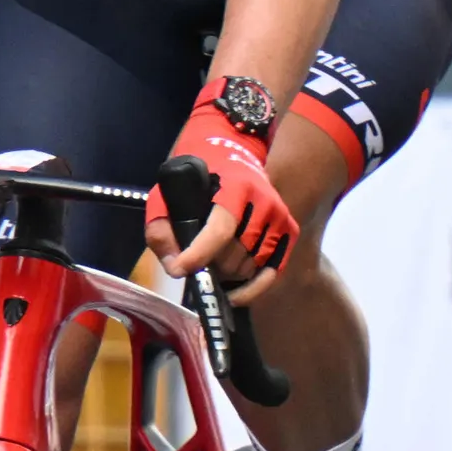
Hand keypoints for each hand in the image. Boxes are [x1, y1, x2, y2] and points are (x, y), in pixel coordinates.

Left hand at [147, 91, 298, 292]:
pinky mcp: (290, 232)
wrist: (234, 157)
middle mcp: (264, 203)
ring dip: (228, 274)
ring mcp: (281, 218)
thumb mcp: (168, 196)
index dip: (199, 254)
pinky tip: (234, 293)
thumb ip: (161, 229)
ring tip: (214, 264)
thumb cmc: (198, 182)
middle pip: (234, 254)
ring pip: (250, 266)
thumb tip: (174, 266)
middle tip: (197, 262)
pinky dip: (252, 288)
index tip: (182, 268)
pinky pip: (273, 273)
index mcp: (236, 188)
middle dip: (211, 265)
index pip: (220, 229)